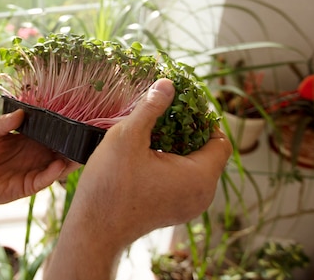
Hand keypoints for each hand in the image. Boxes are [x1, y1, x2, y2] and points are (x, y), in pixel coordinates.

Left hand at [0, 110, 79, 204]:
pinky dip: (53, 173)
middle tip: (87, 136)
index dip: (66, 127)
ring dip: (70, 160)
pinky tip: (58, 165)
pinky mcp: (29, 185)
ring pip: (60, 165)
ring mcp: (36, 170)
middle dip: (75, 143)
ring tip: (79, 152)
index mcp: (33, 139)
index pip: (54, 132)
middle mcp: (39, 154)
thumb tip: (20, 112)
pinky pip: (45, 179)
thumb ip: (3, 122)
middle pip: (63, 149)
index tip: (79, 119)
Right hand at [44, 78, 232, 279]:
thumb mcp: (127, 138)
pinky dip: (170, 164)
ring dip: (177, 146)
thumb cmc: (111, 186)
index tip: (180, 105)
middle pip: (208, 152)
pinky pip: (182, 180)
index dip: (203, 119)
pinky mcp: (174, 211)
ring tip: (151, 133)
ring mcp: (188, 206)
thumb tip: (167, 83)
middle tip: (162, 115)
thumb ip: (150, 108)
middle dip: (187, 130)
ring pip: (193, 166)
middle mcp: (202, 195)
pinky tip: (145, 154)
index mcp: (200, 177)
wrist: (94, 229)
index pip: (220, 140)